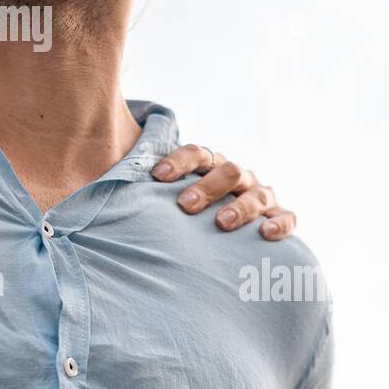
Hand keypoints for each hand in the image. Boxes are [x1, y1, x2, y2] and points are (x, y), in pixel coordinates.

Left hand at [150, 145, 295, 240]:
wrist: (227, 235)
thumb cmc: (190, 216)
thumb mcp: (171, 202)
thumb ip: (148, 195)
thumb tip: (101, 189)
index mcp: (210, 165)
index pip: (197, 153)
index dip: (178, 161)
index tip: (157, 176)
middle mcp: (238, 176)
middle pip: (228, 170)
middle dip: (207, 187)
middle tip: (186, 205)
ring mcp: (261, 195)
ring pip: (256, 192)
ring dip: (240, 206)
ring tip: (222, 222)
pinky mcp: (279, 217)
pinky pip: (287, 217)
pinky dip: (279, 223)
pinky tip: (264, 234)